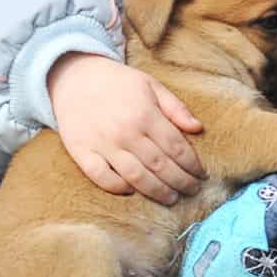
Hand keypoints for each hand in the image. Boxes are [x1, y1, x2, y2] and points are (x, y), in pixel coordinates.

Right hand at [47, 52, 205, 204]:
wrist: (75, 77)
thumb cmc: (118, 83)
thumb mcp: (152, 85)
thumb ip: (176, 108)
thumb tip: (198, 128)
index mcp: (146, 115)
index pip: (176, 147)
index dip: (192, 164)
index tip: (202, 174)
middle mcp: (126, 132)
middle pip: (159, 165)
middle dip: (180, 182)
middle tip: (192, 191)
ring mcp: (103, 144)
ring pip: (135, 176)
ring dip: (156, 191)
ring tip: (171, 198)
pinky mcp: (82, 152)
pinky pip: (101, 176)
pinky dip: (117, 187)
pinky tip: (131, 191)